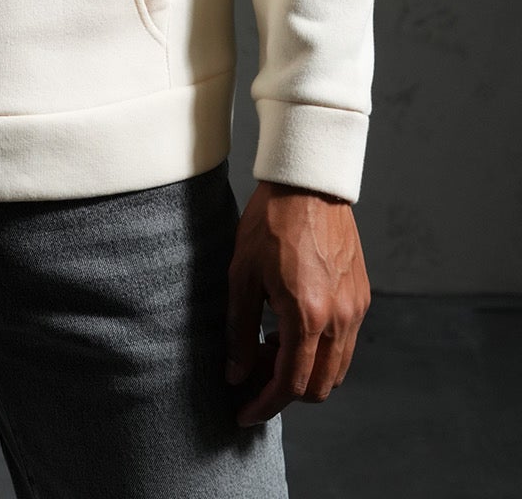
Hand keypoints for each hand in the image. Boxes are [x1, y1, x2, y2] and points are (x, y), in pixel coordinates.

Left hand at [225, 179, 370, 427]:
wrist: (308, 185)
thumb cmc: (270, 223)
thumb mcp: (242, 276)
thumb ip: (239, 331)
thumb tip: (236, 374)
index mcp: (307, 316)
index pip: (290, 384)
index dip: (265, 405)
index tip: (244, 413)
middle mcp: (339, 320)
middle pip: (319, 388)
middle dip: (285, 393)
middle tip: (253, 376)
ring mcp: (356, 310)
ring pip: (336, 370)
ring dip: (306, 374)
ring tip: (270, 350)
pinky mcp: (362, 297)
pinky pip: (346, 344)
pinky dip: (321, 351)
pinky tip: (292, 329)